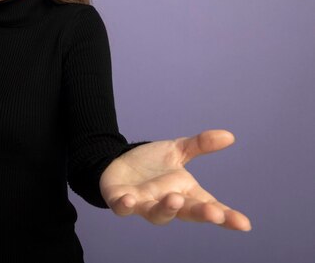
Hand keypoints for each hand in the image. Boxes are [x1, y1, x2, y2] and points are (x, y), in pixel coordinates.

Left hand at [100, 129, 251, 230]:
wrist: (117, 161)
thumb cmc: (150, 163)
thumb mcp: (177, 150)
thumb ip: (200, 145)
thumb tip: (229, 136)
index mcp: (184, 192)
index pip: (209, 206)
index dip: (226, 217)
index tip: (245, 224)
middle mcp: (166, 202)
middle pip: (187, 212)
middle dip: (200, 213)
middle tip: (215, 213)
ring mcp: (143, 204)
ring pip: (156, 214)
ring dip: (166, 209)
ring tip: (175, 199)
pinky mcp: (119, 201)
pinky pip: (122, 208)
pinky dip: (125, 206)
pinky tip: (129, 200)